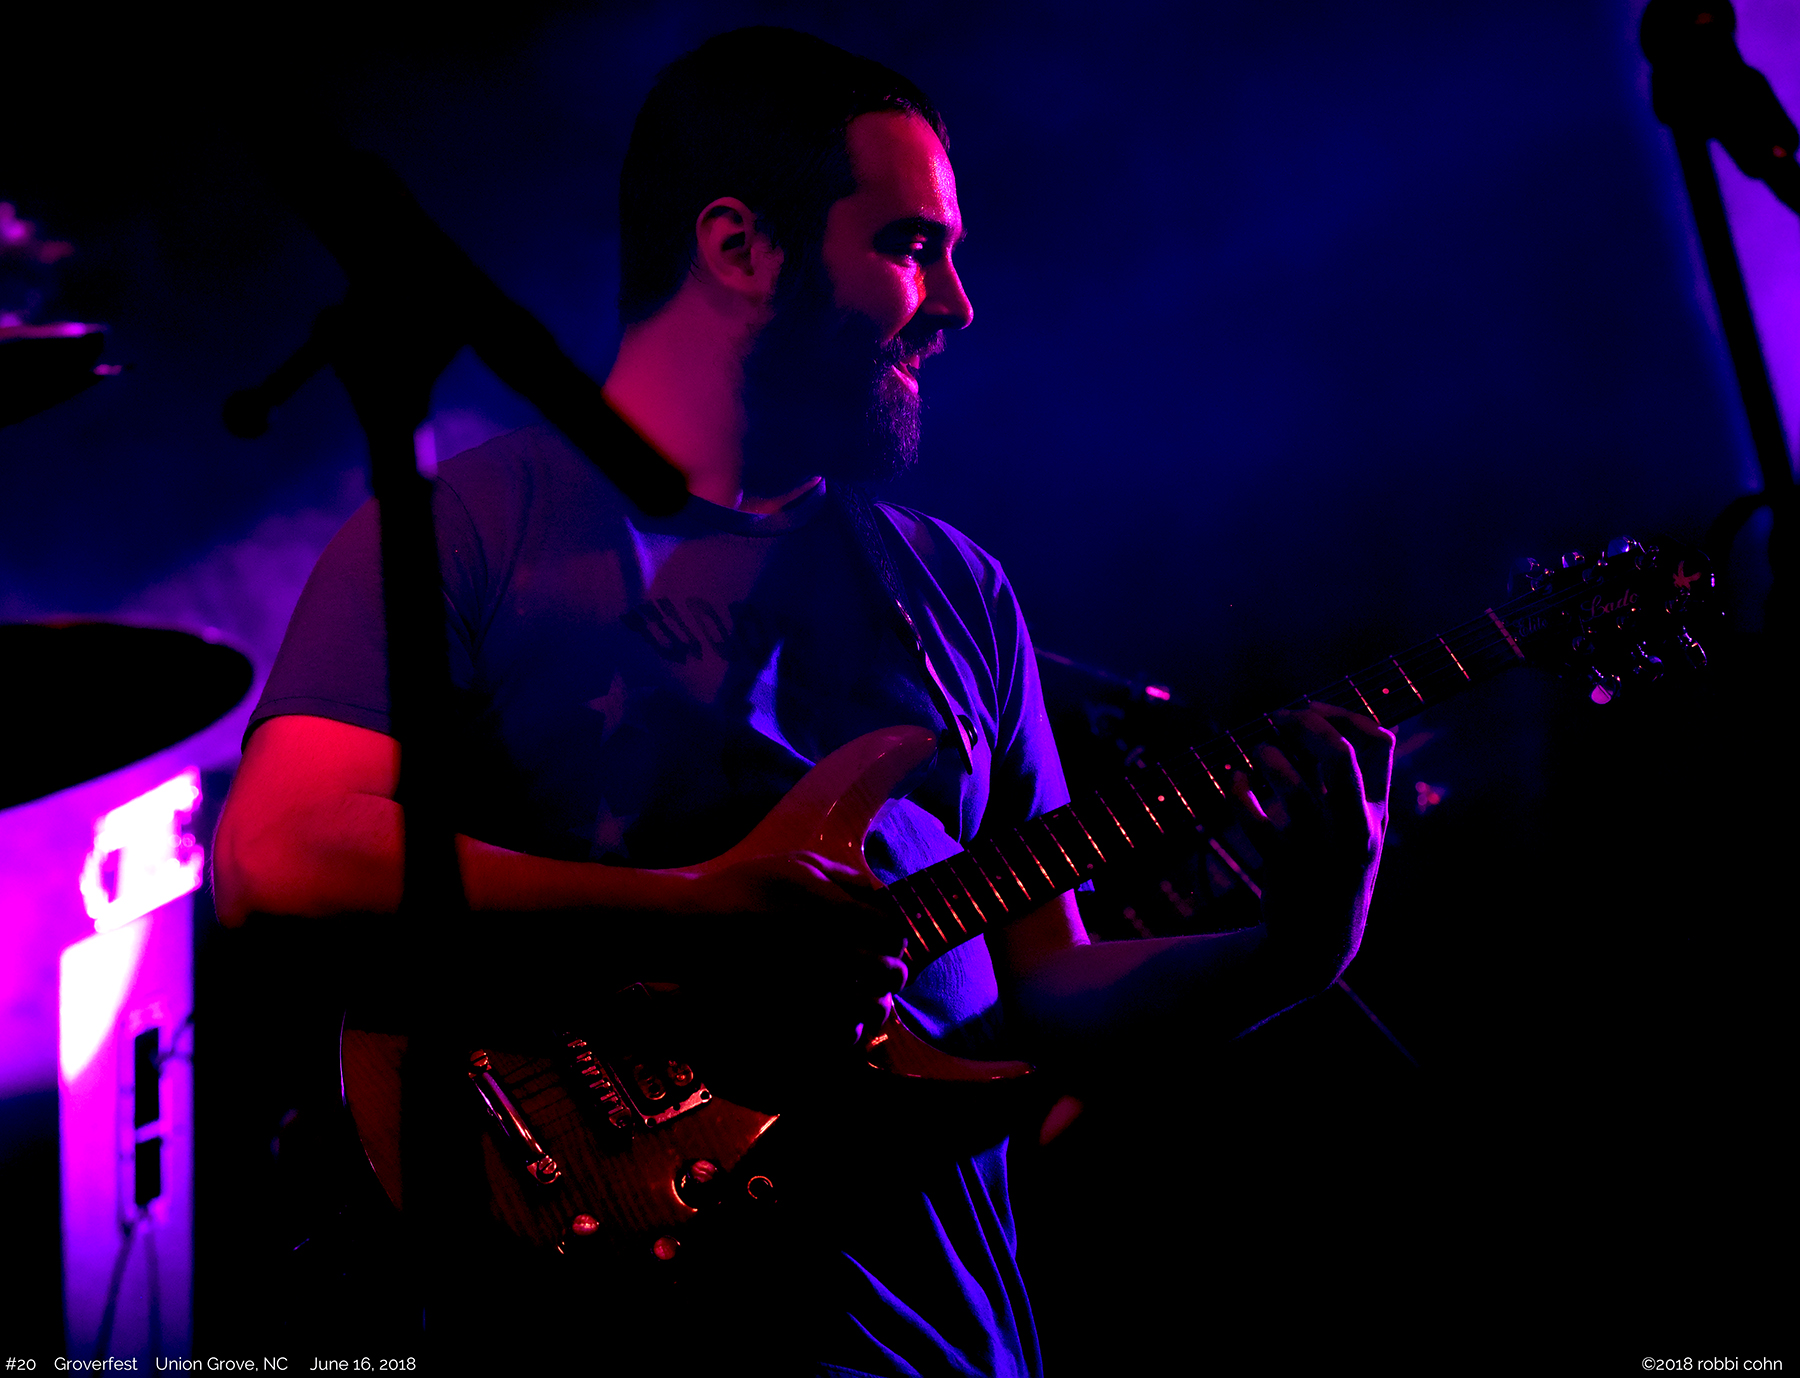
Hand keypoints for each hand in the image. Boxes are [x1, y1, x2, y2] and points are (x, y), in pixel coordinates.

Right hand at [662, 851, 910, 1056]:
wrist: (694, 926)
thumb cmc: (748, 888)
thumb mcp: (799, 864)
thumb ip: (847, 876)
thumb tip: (881, 894)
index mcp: (839, 913)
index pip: (895, 933)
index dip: (894, 938)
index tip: (884, 940)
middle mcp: (834, 951)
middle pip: (892, 973)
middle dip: (891, 972)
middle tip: (881, 971)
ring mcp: (816, 987)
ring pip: (873, 1007)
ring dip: (876, 1001)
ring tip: (865, 995)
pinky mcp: (797, 1015)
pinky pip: (843, 1032)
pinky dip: (851, 1027)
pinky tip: (840, 1015)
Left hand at [1228, 702, 1394, 981]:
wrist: (1318, 942)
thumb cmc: (1337, 870)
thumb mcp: (1361, 828)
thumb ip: (1355, 781)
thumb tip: (1346, 725)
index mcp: (1376, 811)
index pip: (1378, 744)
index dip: (1344, 714)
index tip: (1311, 708)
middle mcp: (1353, 828)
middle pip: (1339, 759)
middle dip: (1309, 727)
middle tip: (1283, 716)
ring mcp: (1318, 849)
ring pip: (1294, 790)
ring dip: (1271, 759)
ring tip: (1260, 751)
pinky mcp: (1282, 868)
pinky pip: (1255, 824)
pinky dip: (1239, 795)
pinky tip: (1236, 781)